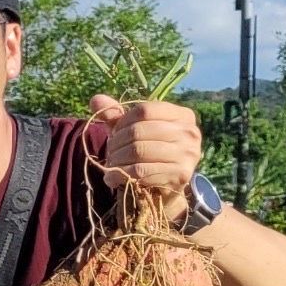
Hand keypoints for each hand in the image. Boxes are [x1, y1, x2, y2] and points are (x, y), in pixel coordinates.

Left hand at [87, 95, 203, 211]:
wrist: (166, 186)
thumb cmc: (150, 151)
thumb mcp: (134, 130)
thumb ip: (116, 115)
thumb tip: (95, 99)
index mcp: (183, 115)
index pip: (145, 110)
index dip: (123, 121)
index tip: (114, 132)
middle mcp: (190, 132)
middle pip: (139, 130)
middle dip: (117, 142)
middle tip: (109, 152)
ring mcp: (188, 154)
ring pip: (138, 151)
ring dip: (116, 159)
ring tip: (110, 164)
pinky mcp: (180, 174)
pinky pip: (141, 171)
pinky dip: (120, 175)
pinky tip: (111, 178)